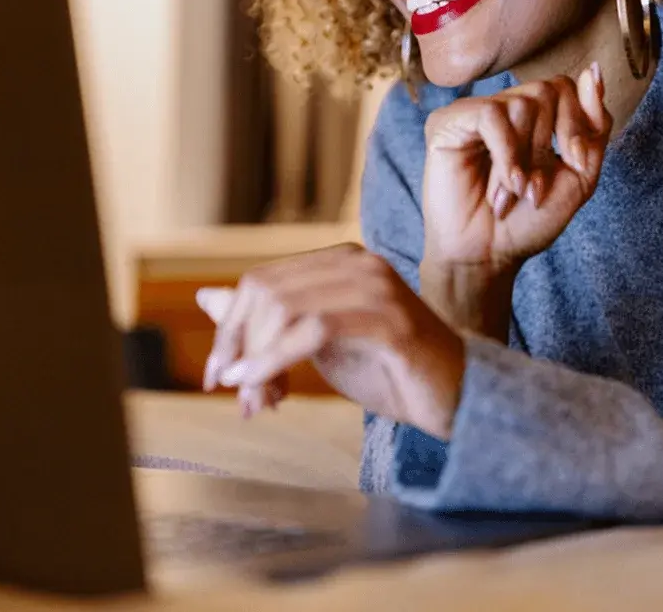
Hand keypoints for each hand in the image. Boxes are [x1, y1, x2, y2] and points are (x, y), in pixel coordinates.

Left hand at [194, 245, 464, 438]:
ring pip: (285, 308)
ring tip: (253, 401)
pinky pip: (314, 330)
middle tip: (235, 393)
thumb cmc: (389, 371)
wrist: (456, 397)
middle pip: (266, 292)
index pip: (262, 281)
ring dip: (256, 360)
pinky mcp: (389, 320)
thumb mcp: (317, 345)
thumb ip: (269, 322)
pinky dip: (276, 359)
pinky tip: (262, 388)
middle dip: (238, 345)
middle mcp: (357, 263)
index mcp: (341, 261)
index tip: (219, 374)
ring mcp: (375, 288)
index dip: (230, 327)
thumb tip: (206, 299)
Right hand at [422, 64, 611, 276]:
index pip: (564, 86)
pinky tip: (505, 186)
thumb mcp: (579, 176)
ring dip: (526, 158)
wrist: (489, 255)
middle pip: (545, 91)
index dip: (576, 122)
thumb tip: (592, 71)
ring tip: (516, 193)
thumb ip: (593, 126)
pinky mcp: (448, 122)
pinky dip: (506, 154)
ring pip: (520, 104)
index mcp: (533, 116)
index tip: (576, 164)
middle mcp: (503, 107)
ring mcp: (474, 112)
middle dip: (550, 145)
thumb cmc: (529, 221)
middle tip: (536, 188)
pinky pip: (490, 116)